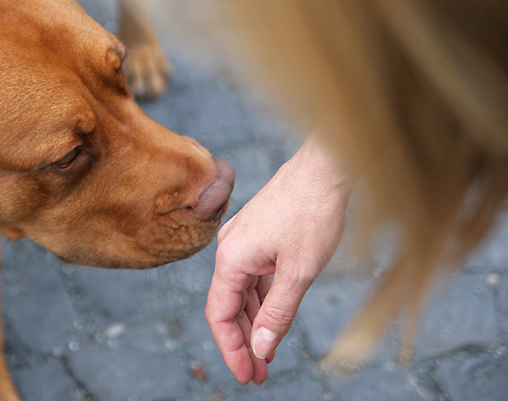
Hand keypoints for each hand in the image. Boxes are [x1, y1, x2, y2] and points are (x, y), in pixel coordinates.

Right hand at [205, 135, 351, 383]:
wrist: (325, 168)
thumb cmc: (312, 213)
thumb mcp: (298, 273)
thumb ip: (277, 314)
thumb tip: (261, 348)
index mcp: (231, 258)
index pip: (220, 314)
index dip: (231, 349)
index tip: (247, 376)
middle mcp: (230, 250)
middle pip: (228, 306)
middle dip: (243, 342)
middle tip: (259, 374)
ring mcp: (244, 241)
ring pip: (242, 292)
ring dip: (254, 323)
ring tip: (267, 356)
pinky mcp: (258, 236)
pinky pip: (254, 277)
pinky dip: (262, 301)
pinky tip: (273, 320)